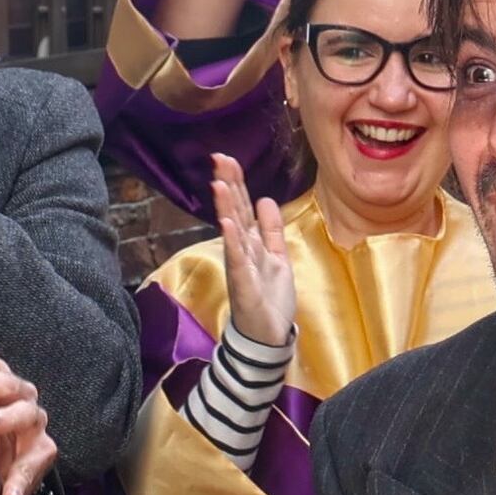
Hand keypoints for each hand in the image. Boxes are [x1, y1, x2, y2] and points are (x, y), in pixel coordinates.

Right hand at [209, 150, 294, 348]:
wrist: (267, 336)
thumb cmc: (269, 297)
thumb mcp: (276, 256)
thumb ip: (271, 229)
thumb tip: (265, 199)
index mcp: (250, 243)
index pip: (241, 206)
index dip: (236, 182)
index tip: (227, 158)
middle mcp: (240, 250)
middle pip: (234, 211)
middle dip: (228, 185)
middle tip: (219, 158)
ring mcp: (240, 266)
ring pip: (233, 231)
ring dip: (226, 207)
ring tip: (219, 183)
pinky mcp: (243, 284)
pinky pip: (237, 259)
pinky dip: (232, 241)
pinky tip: (227, 223)